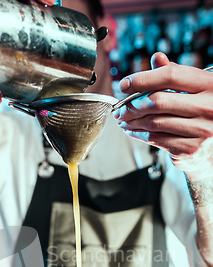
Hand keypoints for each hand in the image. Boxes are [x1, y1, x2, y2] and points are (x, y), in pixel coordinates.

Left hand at [113, 52, 212, 172]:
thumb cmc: (205, 111)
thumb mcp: (197, 88)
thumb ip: (177, 74)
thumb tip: (157, 58)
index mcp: (210, 85)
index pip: (171, 76)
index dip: (143, 79)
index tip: (125, 84)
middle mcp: (208, 108)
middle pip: (158, 101)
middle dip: (132, 105)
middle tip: (120, 108)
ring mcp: (200, 131)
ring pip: (154, 122)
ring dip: (132, 121)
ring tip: (123, 119)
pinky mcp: (189, 150)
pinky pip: (156, 139)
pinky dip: (139, 134)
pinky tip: (133, 130)